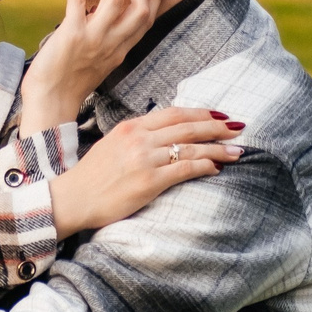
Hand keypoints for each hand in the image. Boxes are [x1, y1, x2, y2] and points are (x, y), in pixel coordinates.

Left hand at [19, 0, 172, 131]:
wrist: (50, 103)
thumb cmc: (67, 84)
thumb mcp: (96, 62)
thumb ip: (104, 41)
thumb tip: (97, 14)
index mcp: (120, 51)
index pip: (147, 21)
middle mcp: (113, 45)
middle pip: (140, 9)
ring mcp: (94, 40)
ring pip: (115, 0)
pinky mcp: (72, 35)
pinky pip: (77, 2)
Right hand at [50, 105, 244, 236]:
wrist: (72, 198)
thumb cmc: (91, 177)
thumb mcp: (112, 145)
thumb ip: (136, 137)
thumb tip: (161, 137)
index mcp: (132, 127)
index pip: (174, 113)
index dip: (201, 114)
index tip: (219, 116)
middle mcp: (140, 138)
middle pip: (188, 126)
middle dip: (217, 127)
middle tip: (238, 128)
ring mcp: (146, 158)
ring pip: (191, 147)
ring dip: (218, 148)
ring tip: (237, 151)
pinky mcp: (150, 181)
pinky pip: (185, 168)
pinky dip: (204, 166)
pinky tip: (216, 168)